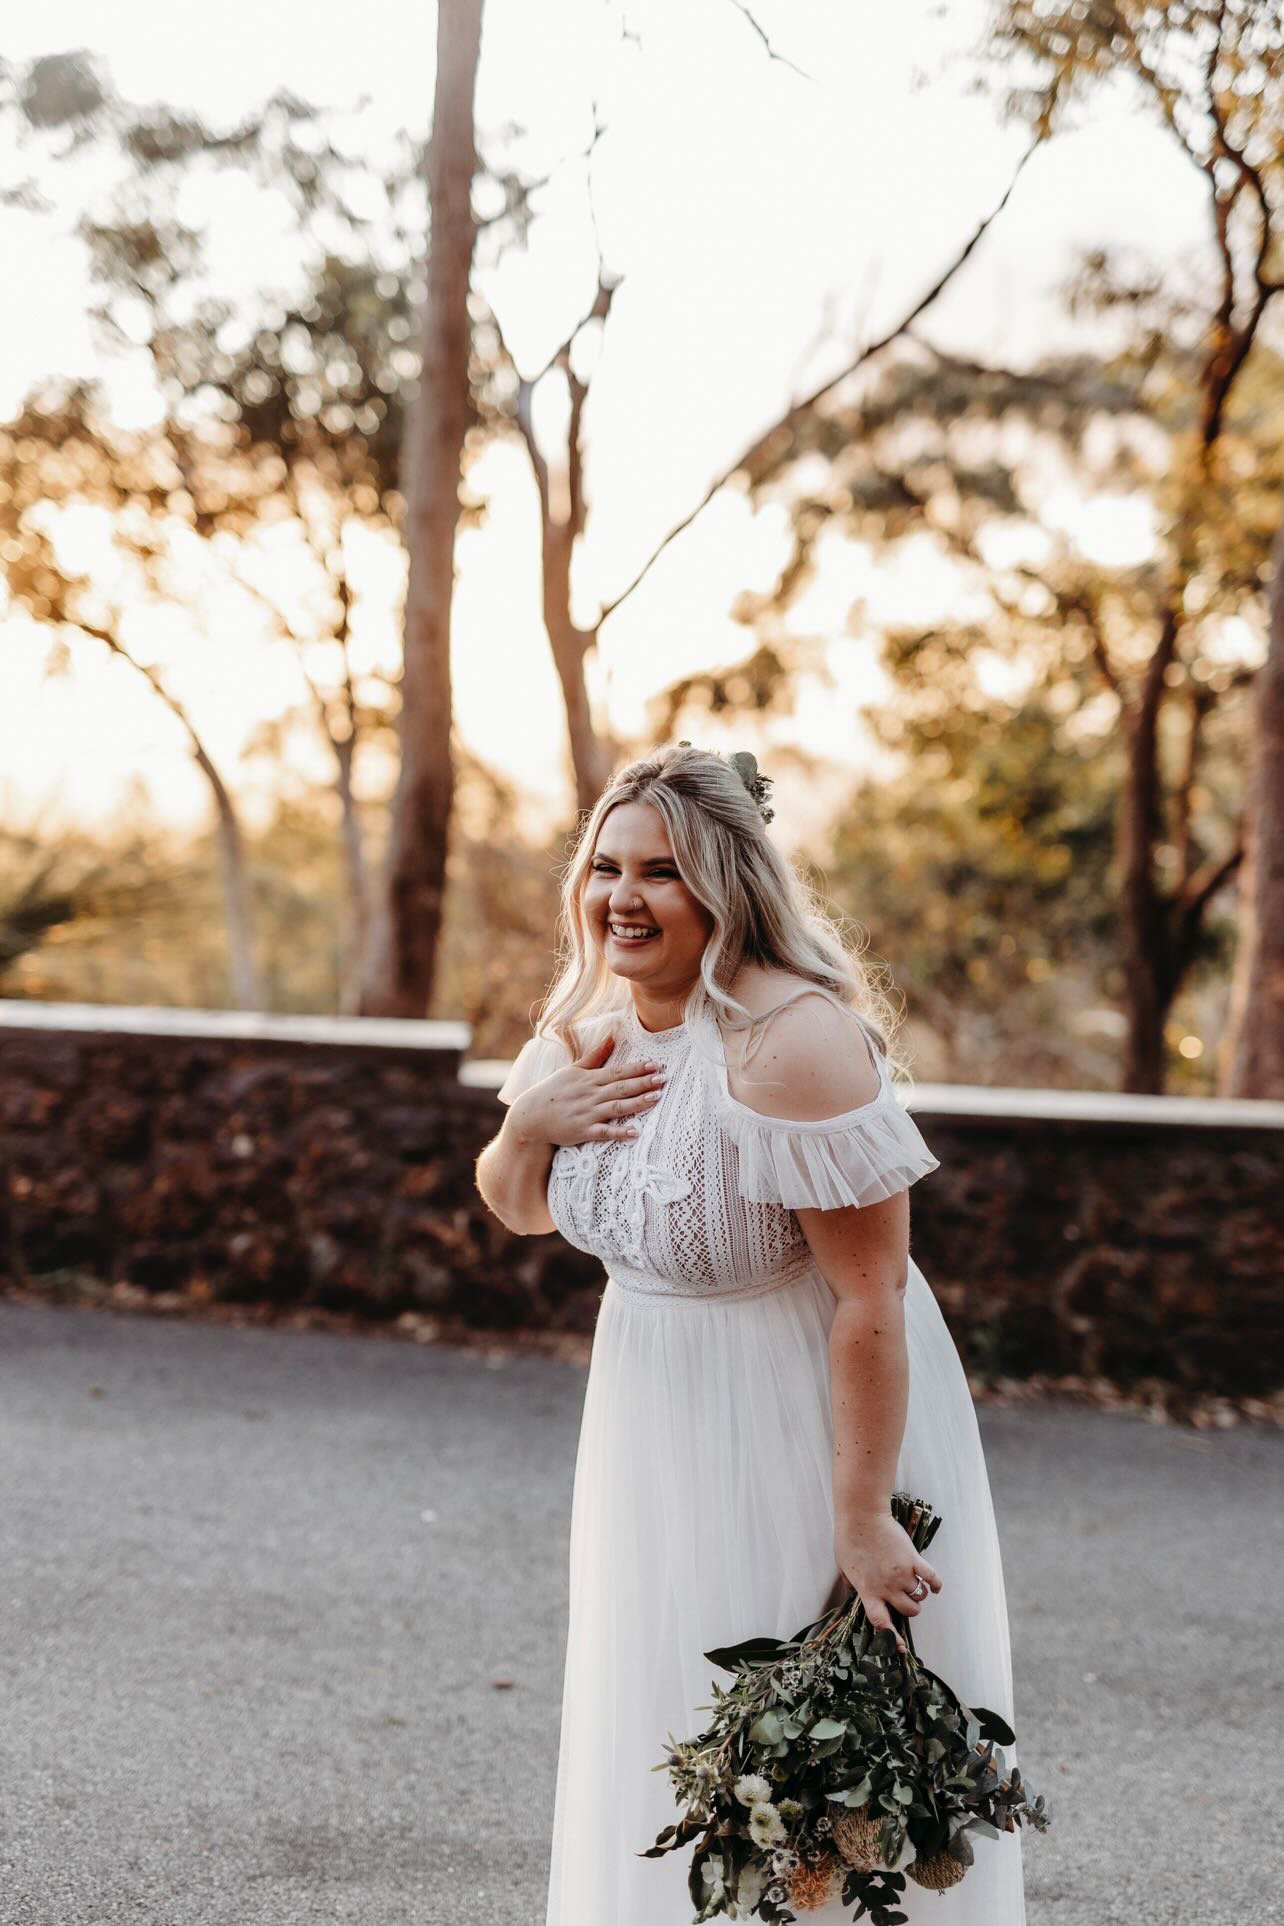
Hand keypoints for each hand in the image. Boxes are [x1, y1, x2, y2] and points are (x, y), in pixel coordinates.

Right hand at [508, 1032, 667, 1147]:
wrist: (530, 1116)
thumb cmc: (553, 1091)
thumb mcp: (573, 1070)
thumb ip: (595, 1055)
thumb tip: (612, 1037)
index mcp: (589, 1079)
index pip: (617, 1071)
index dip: (636, 1068)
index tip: (655, 1064)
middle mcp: (590, 1095)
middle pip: (621, 1087)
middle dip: (643, 1082)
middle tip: (664, 1078)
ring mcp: (587, 1113)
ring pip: (616, 1107)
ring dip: (637, 1103)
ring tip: (656, 1098)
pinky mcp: (583, 1131)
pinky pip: (604, 1132)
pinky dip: (619, 1132)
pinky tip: (635, 1132)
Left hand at [834, 1510, 941, 1652]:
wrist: (862, 1516)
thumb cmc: (849, 1539)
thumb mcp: (844, 1568)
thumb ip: (853, 1585)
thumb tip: (856, 1593)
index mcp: (868, 1591)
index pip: (881, 1623)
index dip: (892, 1638)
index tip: (900, 1647)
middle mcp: (887, 1587)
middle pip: (908, 1611)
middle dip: (910, 1609)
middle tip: (906, 1600)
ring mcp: (902, 1574)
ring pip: (919, 1597)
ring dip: (919, 1595)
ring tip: (914, 1586)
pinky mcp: (913, 1559)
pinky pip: (932, 1578)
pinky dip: (936, 1584)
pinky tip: (934, 1586)